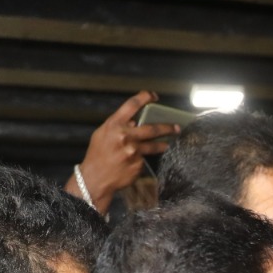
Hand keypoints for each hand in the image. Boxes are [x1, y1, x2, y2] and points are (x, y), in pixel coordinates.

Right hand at [75, 91, 179, 211]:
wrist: (96, 177)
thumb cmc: (98, 154)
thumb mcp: (102, 134)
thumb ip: (118, 126)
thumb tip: (134, 122)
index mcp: (114, 125)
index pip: (131, 105)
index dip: (144, 97)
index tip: (153, 95)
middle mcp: (125, 136)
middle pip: (152, 128)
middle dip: (167, 127)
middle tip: (176, 127)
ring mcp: (133, 151)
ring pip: (154, 145)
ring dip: (164, 144)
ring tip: (169, 143)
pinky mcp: (138, 164)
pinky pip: (146, 158)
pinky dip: (145, 158)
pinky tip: (140, 161)